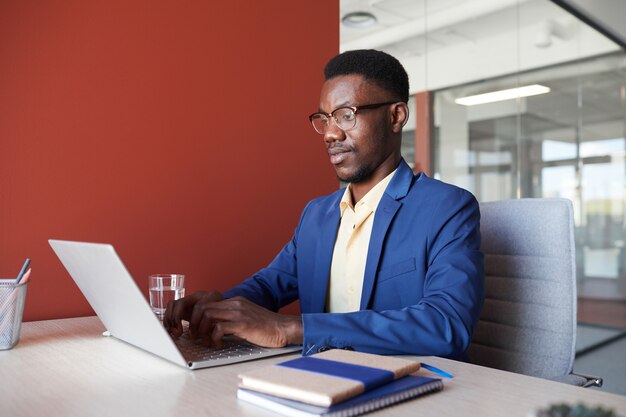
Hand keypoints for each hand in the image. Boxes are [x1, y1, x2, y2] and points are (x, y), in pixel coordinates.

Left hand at [168, 293, 302, 347]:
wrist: (284, 328)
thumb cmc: (266, 327)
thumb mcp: (246, 318)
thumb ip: (231, 319)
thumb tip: (213, 328)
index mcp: (234, 302)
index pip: (206, 303)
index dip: (196, 317)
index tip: (195, 329)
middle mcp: (234, 304)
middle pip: (202, 307)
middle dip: (193, 323)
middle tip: (195, 336)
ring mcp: (238, 313)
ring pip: (206, 316)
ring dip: (201, 331)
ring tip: (206, 341)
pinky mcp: (243, 324)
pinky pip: (218, 328)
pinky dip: (213, 339)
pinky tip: (219, 345)